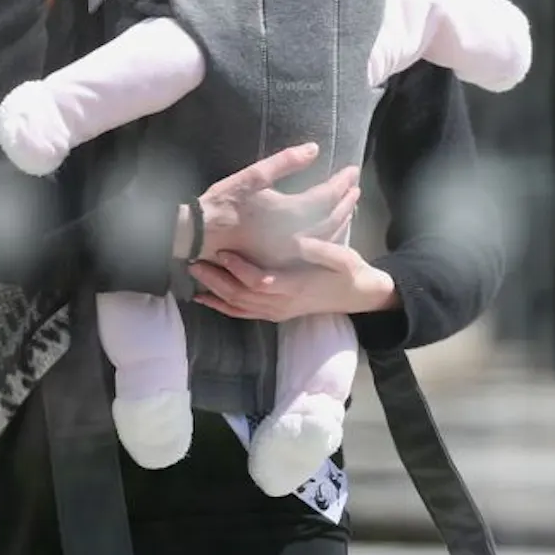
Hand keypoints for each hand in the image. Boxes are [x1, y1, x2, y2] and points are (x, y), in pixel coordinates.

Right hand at [189, 143, 360, 267]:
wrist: (197, 236)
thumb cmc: (222, 204)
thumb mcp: (251, 177)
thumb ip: (284, 162)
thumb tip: (314, 148)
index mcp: (289, 214)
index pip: (327, 197)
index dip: (342, 183)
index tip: (353, 171)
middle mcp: (295, 236)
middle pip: (333, 219)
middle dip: (347, 201)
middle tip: (355, 187)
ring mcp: (289, 253)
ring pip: (326, 238)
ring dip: (342, 220)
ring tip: (350, 206)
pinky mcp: (281, 260)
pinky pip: (314, 250)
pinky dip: (328, 237)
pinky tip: (331, 231)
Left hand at [190, 236, 398, 322]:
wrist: (359, 296)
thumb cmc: (350, 272)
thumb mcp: (342, 257)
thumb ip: (320, 249)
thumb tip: (299, 240)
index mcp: (295, 287)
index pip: (260, 282)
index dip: (239, 269)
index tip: (224, 252)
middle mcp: (282, 303)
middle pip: (241, 296)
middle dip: (217, 280)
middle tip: (195, 262)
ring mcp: (277, 311)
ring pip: (238, 306)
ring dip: (215, 292)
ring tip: (195, 274)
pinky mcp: (274, 313)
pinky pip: (243, 314)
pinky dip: (222, 307)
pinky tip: (204, 298)